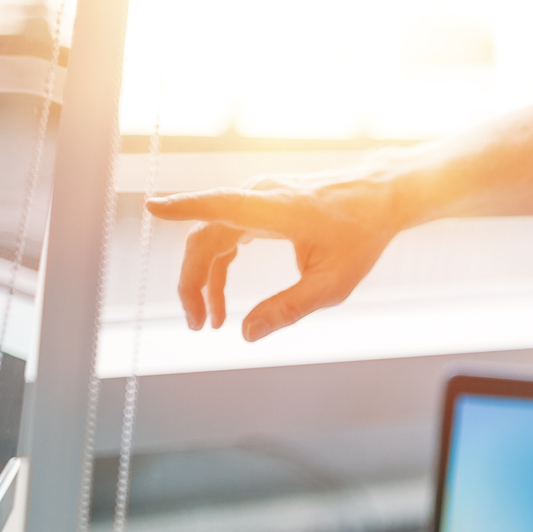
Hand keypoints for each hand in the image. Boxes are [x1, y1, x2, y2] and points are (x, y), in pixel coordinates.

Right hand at [146, 171, 401, 340]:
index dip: (185, 207)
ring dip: (204, 279)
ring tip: (209, 321)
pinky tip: (218, 298)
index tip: (153, 208)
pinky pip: (225, 234)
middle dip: (192, 282)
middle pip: (206, 237)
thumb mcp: (333, 283)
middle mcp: (260, 196)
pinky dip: (218, 266)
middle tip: (197, 325)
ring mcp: (256, 198)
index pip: (221, 205)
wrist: (379, 198)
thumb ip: (289, 308)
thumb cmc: (361, 238)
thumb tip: (246, 335)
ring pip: (211, 238)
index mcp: (277, 209)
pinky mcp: (258, 206)